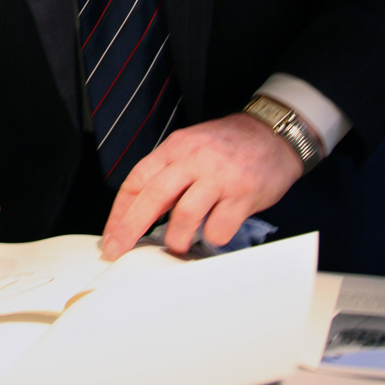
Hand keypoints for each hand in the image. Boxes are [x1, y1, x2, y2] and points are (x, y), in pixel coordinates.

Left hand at [100, 113, 305, 260]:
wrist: (273, 133)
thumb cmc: (229, 146)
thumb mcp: (191, 149)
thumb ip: (168, 176)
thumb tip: (142, 213)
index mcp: (175, 148)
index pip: (137, 180)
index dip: (120, 211)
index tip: (111, 235)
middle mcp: (194, 160)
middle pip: (153, 197)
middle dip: (130, 229)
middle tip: (118, 251)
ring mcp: (219, 177)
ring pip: (185, 214)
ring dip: (176, 238)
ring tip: (177, 246)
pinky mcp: (243, 194)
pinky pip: (220, 226)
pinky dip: (212, 238)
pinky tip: (213, 235)